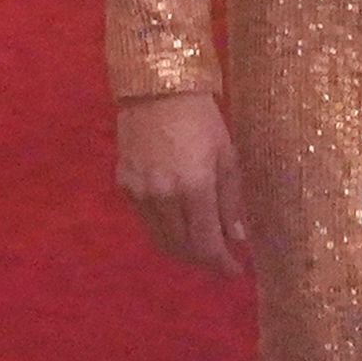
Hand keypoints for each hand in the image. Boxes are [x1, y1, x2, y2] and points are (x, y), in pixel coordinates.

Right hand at [115, 90, 247, 274]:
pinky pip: (145, 221)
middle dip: (203, 260)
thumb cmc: (201, 118)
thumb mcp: (226, 156)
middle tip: (220, 261)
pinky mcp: (123, 185)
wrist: (157, 89)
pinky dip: (163, 230)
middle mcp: (162, 196)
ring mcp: (139, 192)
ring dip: (182, 250)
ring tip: (201, 247)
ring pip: (160, 240)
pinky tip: (178, 224)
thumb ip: (231, 201)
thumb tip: (238, 238)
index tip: (235, 272)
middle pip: (182, 248)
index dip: (221, 264)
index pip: (206, 243)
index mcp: (193, 188)